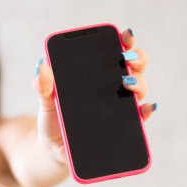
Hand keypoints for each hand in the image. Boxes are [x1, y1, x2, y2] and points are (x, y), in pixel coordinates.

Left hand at [33, 28, 155, 161]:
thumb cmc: (52, 122)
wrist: (54, 151)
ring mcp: (117, 107)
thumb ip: (43, 87)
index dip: (122, 42)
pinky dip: (144, 111)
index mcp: (93, 78)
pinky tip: (143, 109)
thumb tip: (41, 65)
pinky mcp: (121, 127)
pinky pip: (138, 118)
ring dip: (139, 83)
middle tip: (128, 58)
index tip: (125, 35)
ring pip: (138, 89)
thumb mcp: (46, 103)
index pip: (111, 55)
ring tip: (128, 82)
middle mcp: (110, 89)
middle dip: (137, 58)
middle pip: (132, 68)